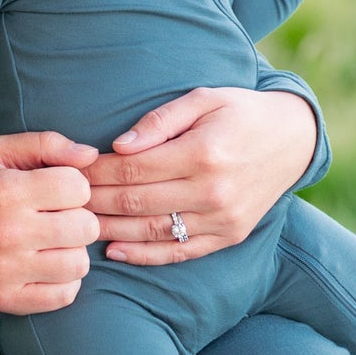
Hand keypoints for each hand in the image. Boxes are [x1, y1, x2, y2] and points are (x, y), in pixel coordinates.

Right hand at [0, 132, 99, 313]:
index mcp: (7, 191)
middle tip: (58, 219)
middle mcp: (8, 232)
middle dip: (78, 219)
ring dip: (72, 252)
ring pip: (79, 264)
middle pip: (85, 227)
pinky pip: (65, 294)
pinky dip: (64, 281)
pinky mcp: (9, 299)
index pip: (77, 187)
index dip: (74, 187)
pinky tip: (47, 266)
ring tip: (53, 243)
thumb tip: (91, 155)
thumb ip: (46, 144)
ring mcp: (8, 270)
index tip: (57, 192)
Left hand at [87, 88, 316, 264]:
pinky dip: (144, 255)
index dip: (95, 172)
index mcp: (202, 153)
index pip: (132, 169)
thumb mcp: (203, 99)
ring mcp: (223, 219)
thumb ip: (159, 120)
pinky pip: (180, 252)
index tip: (70, 170)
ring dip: (109, 229)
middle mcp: (213, 191)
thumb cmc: (240, 112)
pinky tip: (114, 250)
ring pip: (151, 231)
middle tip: (62, 199)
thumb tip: (119, 146)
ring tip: (76, 224)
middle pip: (135, 202)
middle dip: (92, 200)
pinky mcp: (229, 236)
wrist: (293, 140)